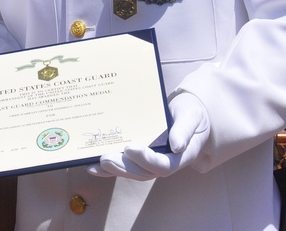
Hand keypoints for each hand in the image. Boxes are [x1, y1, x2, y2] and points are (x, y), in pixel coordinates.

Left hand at [87, 92, 209, 179]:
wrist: (188, 114)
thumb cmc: (191, 114)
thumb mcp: (192, 116)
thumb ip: (185, 130)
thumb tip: (177, 146)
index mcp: (180, 155)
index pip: (164, 165)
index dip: (147, 160)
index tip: (130, 148)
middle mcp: (165, 162)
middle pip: (144, 172)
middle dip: (124, 167)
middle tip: (106, 159)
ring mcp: (152, 161)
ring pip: (133, 171)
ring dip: (114, 169)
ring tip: (97, 163)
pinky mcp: (141, 158)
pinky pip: (126, 166)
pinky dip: (109, 168)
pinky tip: (93, 166)